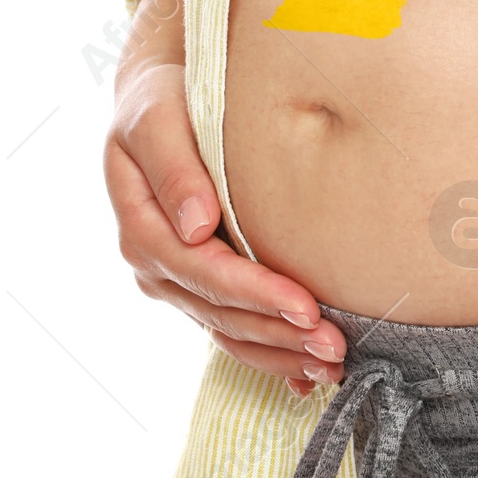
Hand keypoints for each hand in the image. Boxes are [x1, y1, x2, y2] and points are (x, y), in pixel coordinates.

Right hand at [104, 0, 345, 395]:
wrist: (165, 100)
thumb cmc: (165, 100)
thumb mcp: (156, 117)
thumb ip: (173, 166)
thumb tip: (195, 226)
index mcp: (141, 227)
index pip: (202, 271)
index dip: (254, 292)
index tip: (306, 305)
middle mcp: (156, 264)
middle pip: (220, 312)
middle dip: (278, 333)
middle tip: (335, 346)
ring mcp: (178, 283)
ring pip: (229, 331)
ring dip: (280, 353)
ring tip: (333, 364)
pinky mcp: (203, 288)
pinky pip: (235, 331)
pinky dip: (271, 356)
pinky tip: (308, 377)